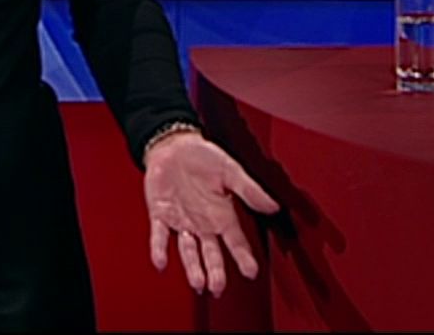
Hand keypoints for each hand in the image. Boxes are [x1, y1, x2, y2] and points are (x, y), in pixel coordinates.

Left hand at [143, 131, 280, 296]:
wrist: (174, 145)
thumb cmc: (203, 157)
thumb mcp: (230, 170)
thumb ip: (249, 190)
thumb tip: (274, 206)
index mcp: (222, 214)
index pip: (235, 241)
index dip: (243, 257)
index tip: (251, 272)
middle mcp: (202, 223)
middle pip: (210, 252)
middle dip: (215, 271)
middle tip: (218, 288)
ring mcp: (181, 221)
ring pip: (187, 251)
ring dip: (192, 267)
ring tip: (198, 284)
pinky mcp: (160, 215)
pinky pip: (159, 236)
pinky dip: (159, 249)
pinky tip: (161, 262)